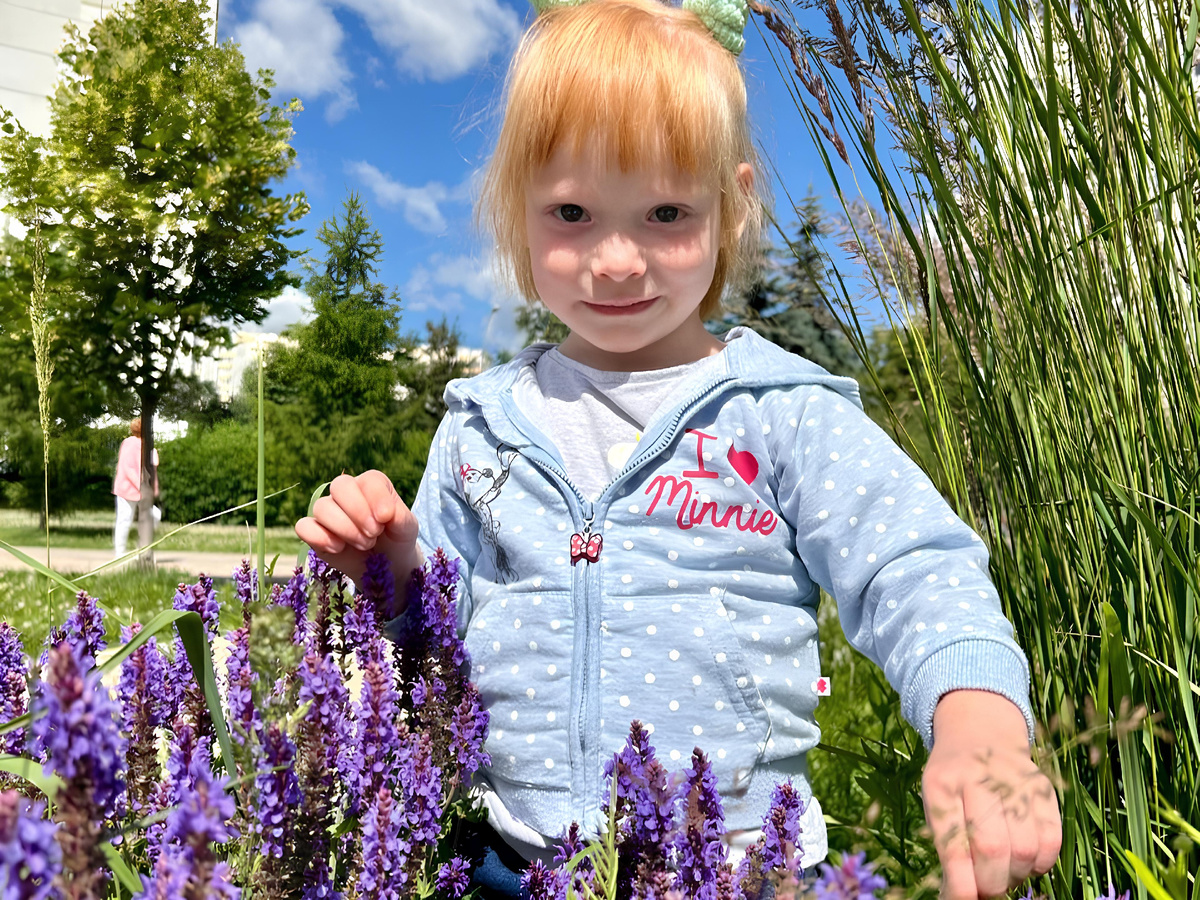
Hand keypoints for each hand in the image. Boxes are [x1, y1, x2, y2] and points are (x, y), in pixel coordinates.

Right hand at [295, 470, 422, 590]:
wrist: (387, 563)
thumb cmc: (397, 538)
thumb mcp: (407, 528)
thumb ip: (401, 517)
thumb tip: (386, 513)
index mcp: (372, 485)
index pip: (368, 480)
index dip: (376, 497)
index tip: (386, 518)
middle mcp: (347, 493)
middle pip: (340, 486)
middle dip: (358, 512)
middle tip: (374, 533)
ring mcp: (329, 511)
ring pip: (321, 507)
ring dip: (344, 528)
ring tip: (364, 544)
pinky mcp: (315, 532)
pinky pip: (303, 527)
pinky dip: (319, 537)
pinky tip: (339, 548)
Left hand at [923, 690, 1061, 898]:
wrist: (980, 730)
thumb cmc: (953, 780)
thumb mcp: (937, 804)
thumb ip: (949, 848)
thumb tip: (960, 898)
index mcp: (941, 784)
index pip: (953, 843)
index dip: (961, 885)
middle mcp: (977, 778)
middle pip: (993, 848)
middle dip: (991, 884)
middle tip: (987, 890)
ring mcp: (1014, 780)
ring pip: (1025, 849)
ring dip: (1016, 876)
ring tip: (1004, 873)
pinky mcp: (1043, 787)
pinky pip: (1051, 841)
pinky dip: (1041, 864)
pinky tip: (1026, 860)